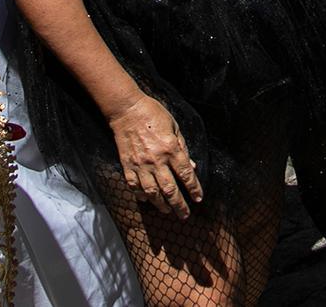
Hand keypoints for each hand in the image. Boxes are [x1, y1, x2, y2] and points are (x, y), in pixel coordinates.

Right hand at [107, 94, 202, 218]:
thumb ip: (183, 148)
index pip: (186, 174)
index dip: (194, 189)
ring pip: (152, 192)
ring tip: (167, 210)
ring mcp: (141, 164)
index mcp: (171, 148)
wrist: (127, 110)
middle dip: (179, 205)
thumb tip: (192, 167)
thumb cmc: (153, 114)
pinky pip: (134, 186)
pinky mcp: (127, 165)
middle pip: (170, 189)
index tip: (199, 198)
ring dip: (161, 204)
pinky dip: (141, 195)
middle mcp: (157, 160)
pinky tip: (146, 200)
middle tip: (184, 215)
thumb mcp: (174, 127)